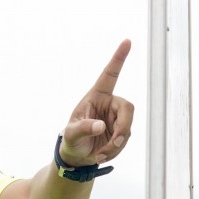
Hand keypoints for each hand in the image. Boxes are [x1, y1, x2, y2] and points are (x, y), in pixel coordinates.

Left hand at [59, 40, 134, 167]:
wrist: (77, 157)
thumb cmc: (71, 140)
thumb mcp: (71, 134)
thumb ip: (84, 128)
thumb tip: (101, 125)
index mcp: (96, 96)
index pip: (110, 75)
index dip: (118, 58)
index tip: (127, 41)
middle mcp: (109, 104)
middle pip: (128, 108)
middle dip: (122, 128)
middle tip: (113, 143)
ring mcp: (116, 118)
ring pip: (128, 127)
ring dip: (115, 144)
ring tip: (99, 154)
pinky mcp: (121, 131)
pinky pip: (126, 139)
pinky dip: (115, 150)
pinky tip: (102, 155)